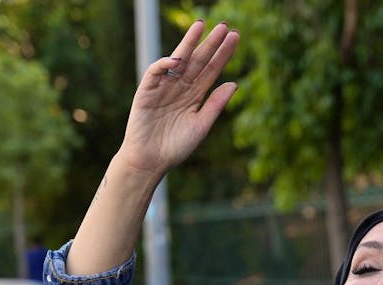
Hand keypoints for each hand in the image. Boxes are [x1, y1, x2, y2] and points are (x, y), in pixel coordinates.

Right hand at [119, 20, 239, 175]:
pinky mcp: (146, 91)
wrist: (150, 161)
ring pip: (178, 61)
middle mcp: (181, 88)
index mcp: (195, 96)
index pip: (212, 70)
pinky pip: (155, 73)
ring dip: (189, 44)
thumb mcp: (201, 125)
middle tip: (224, 26)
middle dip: (210, 44)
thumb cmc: (176, 147)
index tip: (236, 37)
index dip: (223, 54)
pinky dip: (165, 65)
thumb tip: (234, 84)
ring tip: (201, 26)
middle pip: (198, 61)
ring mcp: (164, 88)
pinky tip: (178, 59)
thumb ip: (215, 105)